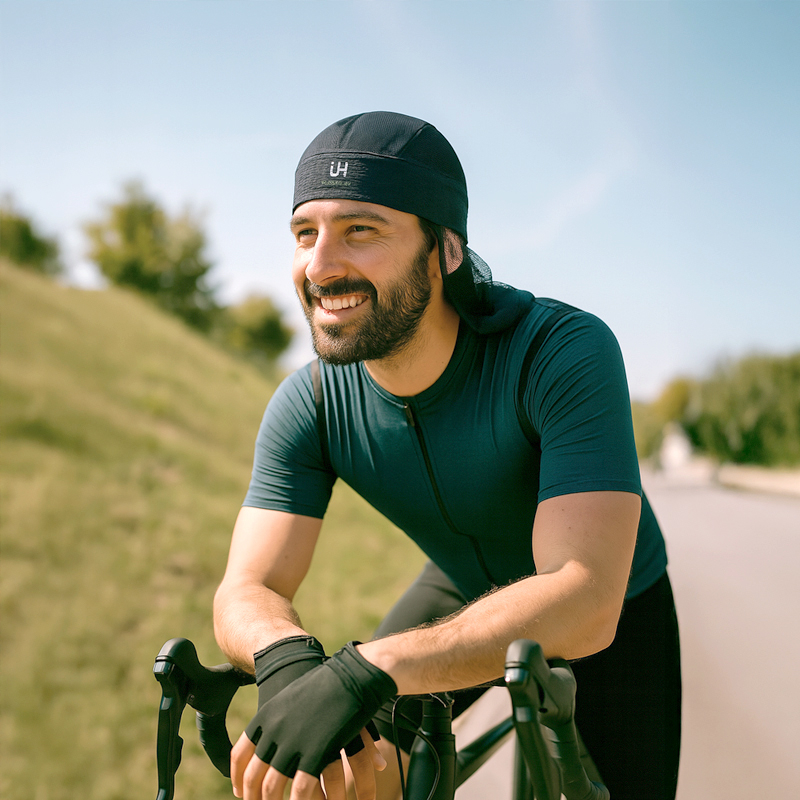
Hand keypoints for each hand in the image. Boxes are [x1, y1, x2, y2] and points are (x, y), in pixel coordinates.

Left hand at [234, 643, 396, 795]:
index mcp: (265, 717)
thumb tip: (267, 739)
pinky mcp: (316, 751)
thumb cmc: (323, 684)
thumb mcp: (291, 698)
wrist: (350, 673)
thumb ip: (277, 720)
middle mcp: (273, 731)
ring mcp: (293, 741)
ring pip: (273, 787)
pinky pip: (301, 789)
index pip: (239, 755)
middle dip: (254, 798)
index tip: (241, 793)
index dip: (238, 778)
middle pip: (254, 776)